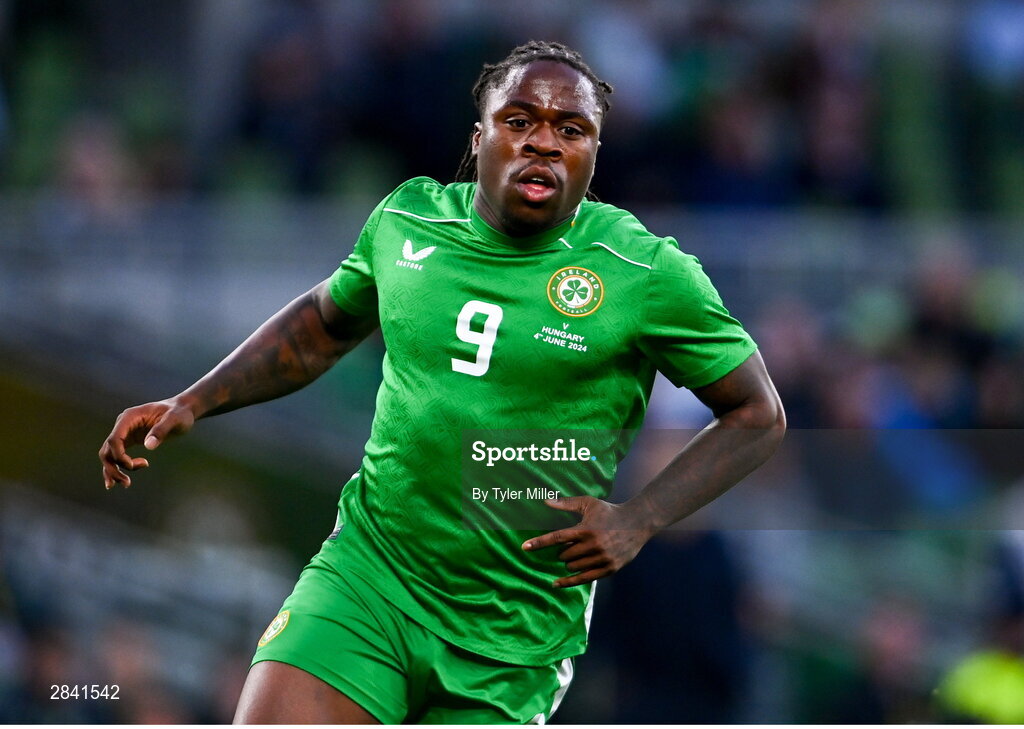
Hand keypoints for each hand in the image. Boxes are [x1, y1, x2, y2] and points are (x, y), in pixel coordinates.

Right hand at [98, 398, 195, 488]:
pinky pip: (117, 455)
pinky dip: (116, 468)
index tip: (132, 466)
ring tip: (126, 484)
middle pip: (108, 449)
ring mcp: (125, 433)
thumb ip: (161, 430)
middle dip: (113, 467)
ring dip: (113, 471)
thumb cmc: (179, 413)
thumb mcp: (175, 419)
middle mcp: (123, 425)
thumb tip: (148, 446)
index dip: (119, 455)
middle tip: (127, 482)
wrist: (182, 410)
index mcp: (129, 417)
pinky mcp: (129, 440)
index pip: (114, 439)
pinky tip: (121, 480)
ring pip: (109, 455)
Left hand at [522, 496, 655, 587]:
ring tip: (578, 553)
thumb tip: (545, 501)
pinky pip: (585, 579)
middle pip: (564, 555)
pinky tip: (557, 583)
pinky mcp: (609, 569)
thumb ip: (566, 503)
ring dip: (569, 563)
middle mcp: (593, 545)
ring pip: (573, 567)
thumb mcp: (589, 504)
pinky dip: (569, 582)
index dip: (540, 543)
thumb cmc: (609, 511)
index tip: (525, 547)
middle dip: (562, 552)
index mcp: (585, 529)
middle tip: (571, 545)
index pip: (557, 537)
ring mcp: (602, 558)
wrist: (637, 523)